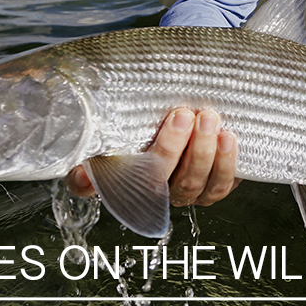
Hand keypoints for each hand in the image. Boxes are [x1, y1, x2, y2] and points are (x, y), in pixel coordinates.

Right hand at [66, 107, 240, 205]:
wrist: (202, 117)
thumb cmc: (160, 118)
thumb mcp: (133, 118)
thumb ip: (106, 132)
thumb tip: (78, 159)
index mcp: (125, 175)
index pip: (101, 183)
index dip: (89, 182)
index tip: (83, 170)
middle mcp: (154, 190)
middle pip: (157, 181)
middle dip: (172, 147)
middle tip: (182, 115)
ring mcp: (185, 190)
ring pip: (192, 183)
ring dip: (203, 152)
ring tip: (209, 119)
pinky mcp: (214, 186)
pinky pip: (221, 184)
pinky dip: (226, 162)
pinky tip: (227, 137)